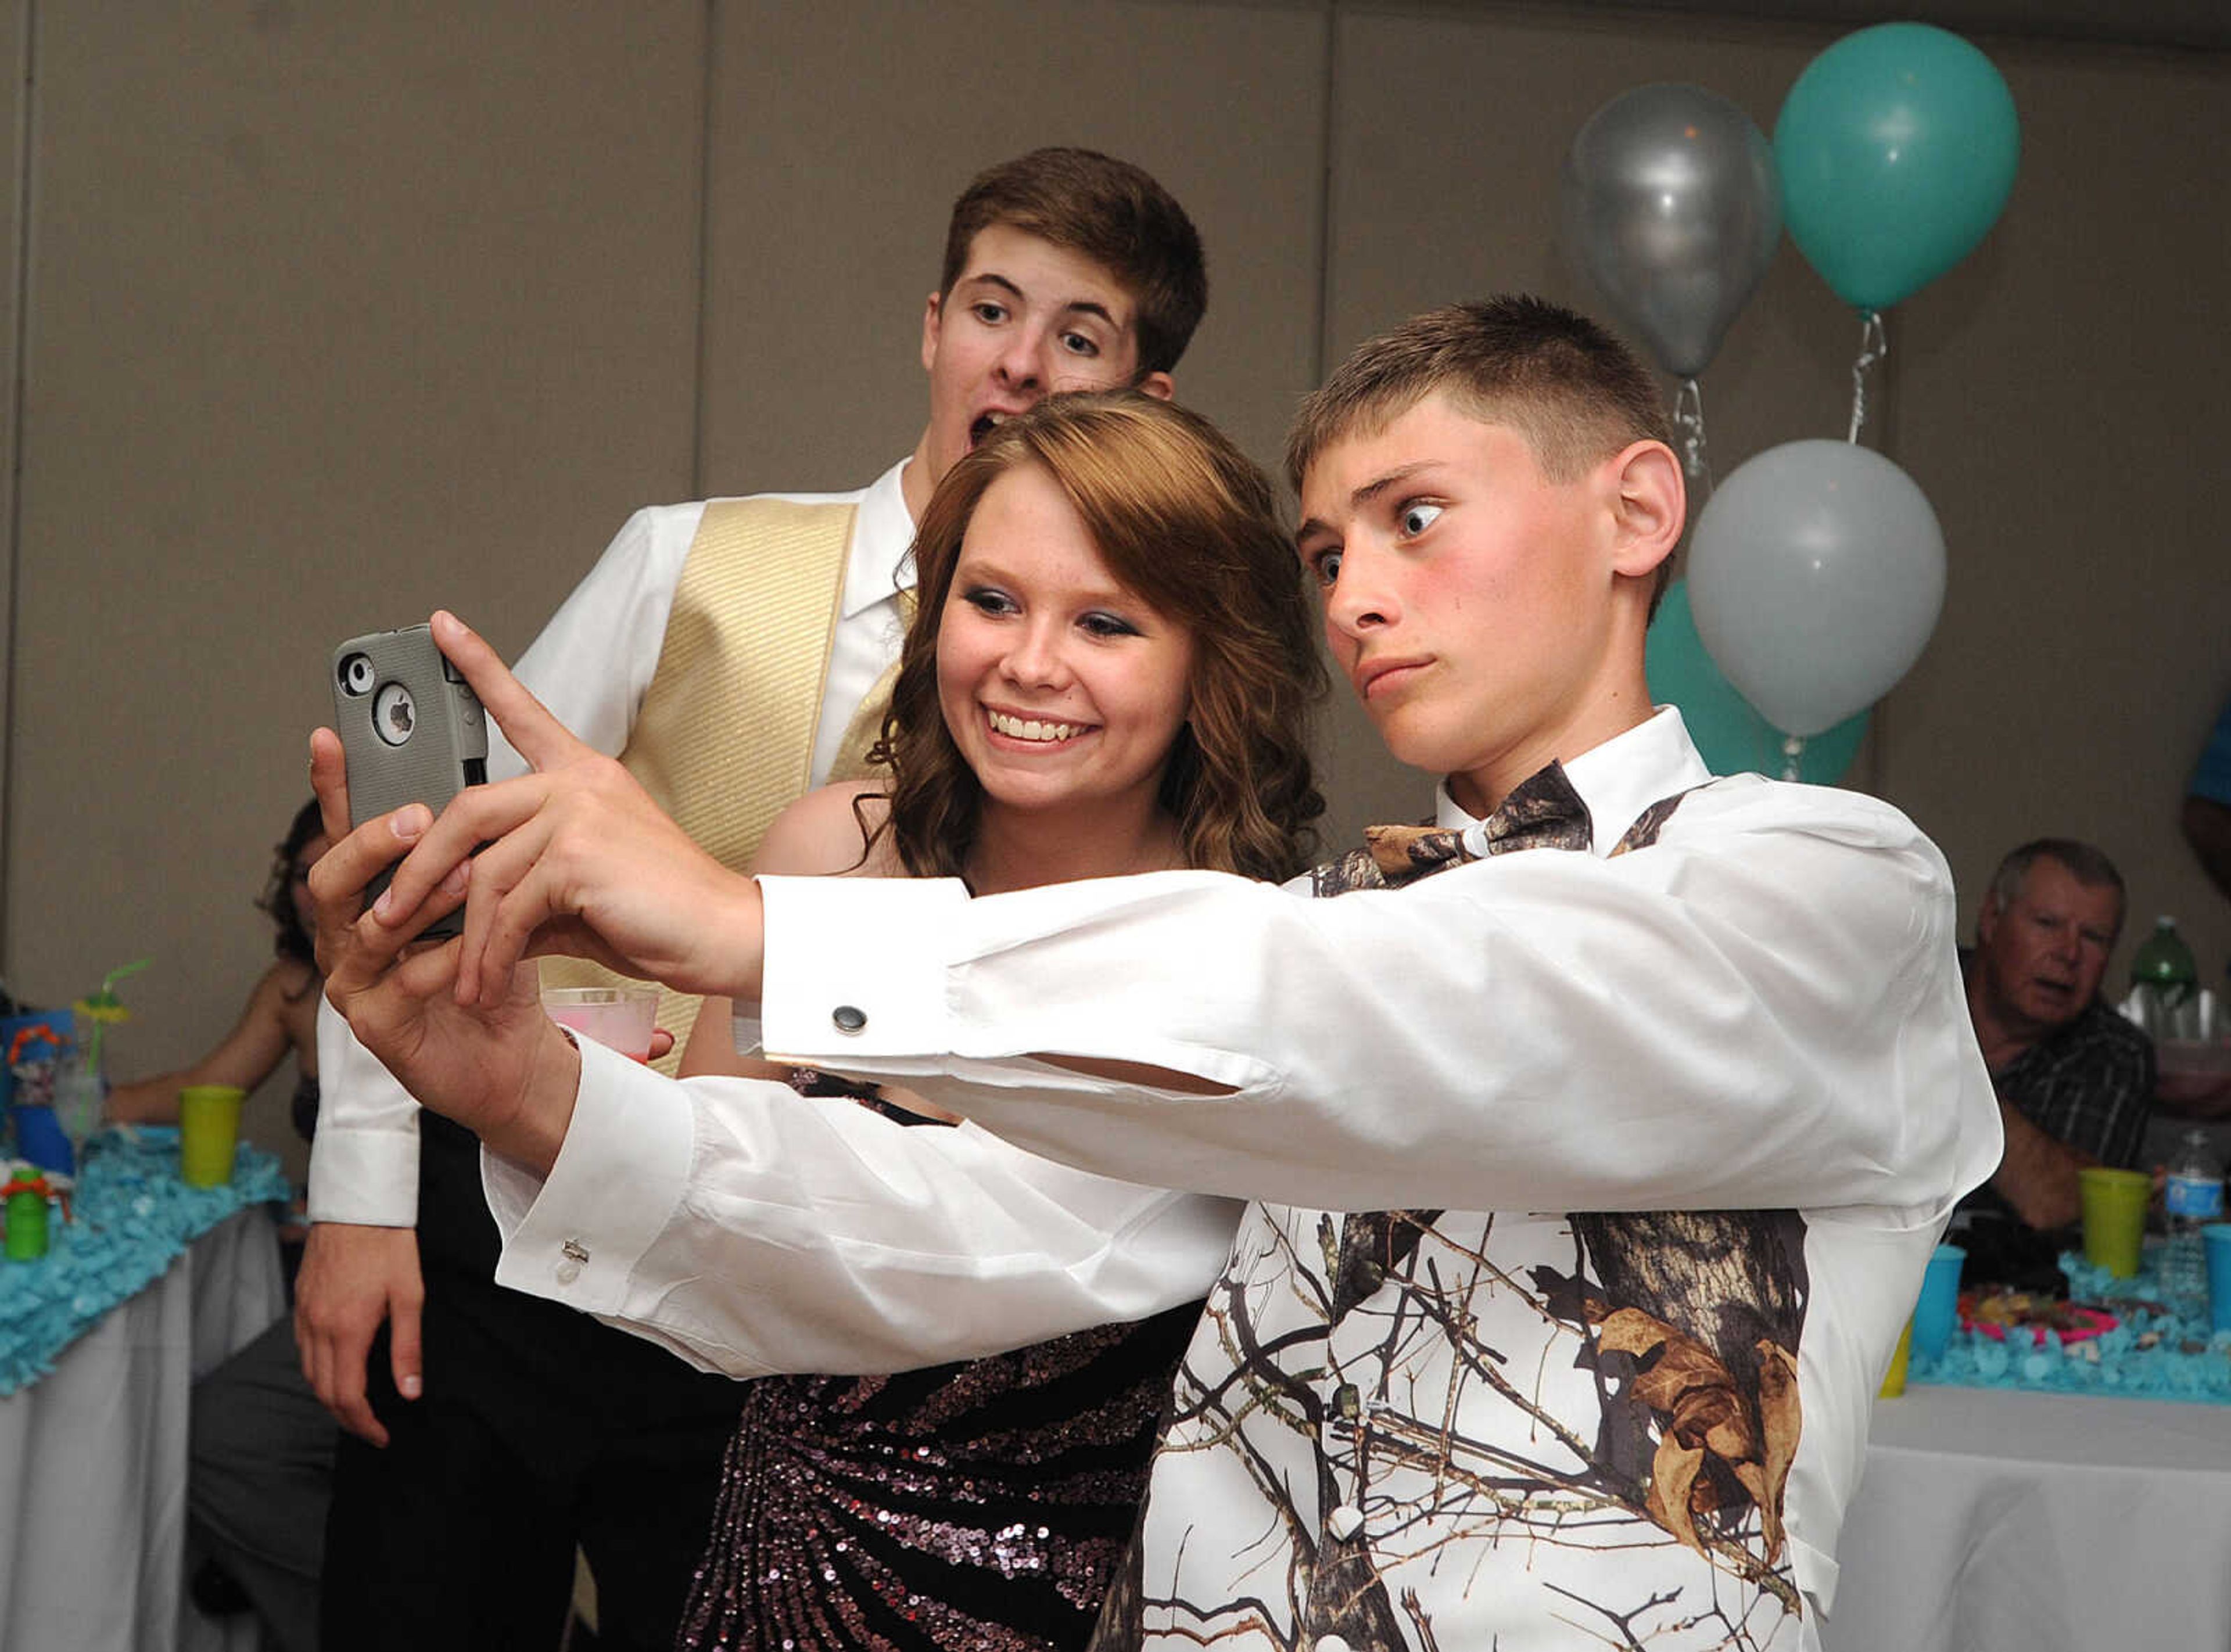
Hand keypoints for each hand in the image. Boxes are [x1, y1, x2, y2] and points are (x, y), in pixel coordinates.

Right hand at [294, 1222, 424, 1445]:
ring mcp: (304, 1314)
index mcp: (346, 1330)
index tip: (381, 1436)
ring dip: (329, 1395)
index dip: (363, 1423)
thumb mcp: (409, 1296)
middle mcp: (317, 1327)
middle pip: (323, 1391)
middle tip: (371, 1428)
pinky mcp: (300, 1302)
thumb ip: (407, 1348)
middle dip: (346, 1417)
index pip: (347, 1396)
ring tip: (356, 1405)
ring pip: (308, 1372)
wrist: (356, 1205)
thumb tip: (410, 1391)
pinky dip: (317, 1369)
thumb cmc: (388, 1245)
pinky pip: (302, 1349)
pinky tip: (336, 1367)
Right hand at [306, 719, 580, 1168]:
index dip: (332, 787)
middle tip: (419, 817)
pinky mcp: (376, 1026)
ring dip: (419, 898)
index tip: (331, 737)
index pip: (344, 831)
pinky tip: (471, 947)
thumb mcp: (489, 897)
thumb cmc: (497, 969)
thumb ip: (473, 849)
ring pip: (367, 927)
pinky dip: (439, 959)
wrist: (516, 1055)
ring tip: (465, 876)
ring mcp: (355, 981)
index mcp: (373, 895)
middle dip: (372, 843)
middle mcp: (349, 935)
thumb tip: (488, 781)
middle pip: (332, 877)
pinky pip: (401, 982)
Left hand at [362, 612, 765, 1007]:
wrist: (723, 935)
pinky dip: (489, 956)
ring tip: (458, 978)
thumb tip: (459, 909)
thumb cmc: (659, 914)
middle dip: (419, 870)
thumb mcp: (579, 891)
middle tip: (390, 915)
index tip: (442, 627)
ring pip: (482, 871)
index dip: (479, 667)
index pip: (522, 711)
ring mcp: (578, 812)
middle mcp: (578, 782)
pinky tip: (486, 984)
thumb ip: (523, 883)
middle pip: (465, 809)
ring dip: (461, 935)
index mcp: (583, 776)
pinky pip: (507, 909)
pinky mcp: (578, 855)